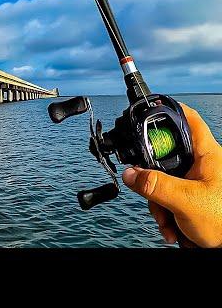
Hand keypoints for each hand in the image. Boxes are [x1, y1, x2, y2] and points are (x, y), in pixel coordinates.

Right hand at [122, 103, 221, 247]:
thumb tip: (130, 173)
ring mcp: (196, 181)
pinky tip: (173, 228)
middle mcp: (202, 164)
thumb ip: (156, 185)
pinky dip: (166, 214)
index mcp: (207, 154)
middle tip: (152, 195)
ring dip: (158, 204)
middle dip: (153, 180)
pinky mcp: (192, 197)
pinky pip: (168, 198)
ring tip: (168, 223)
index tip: (148, 109)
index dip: (169, 109)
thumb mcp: (186, 202)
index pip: (189, 119)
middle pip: (165, 156)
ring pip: (164, 181)